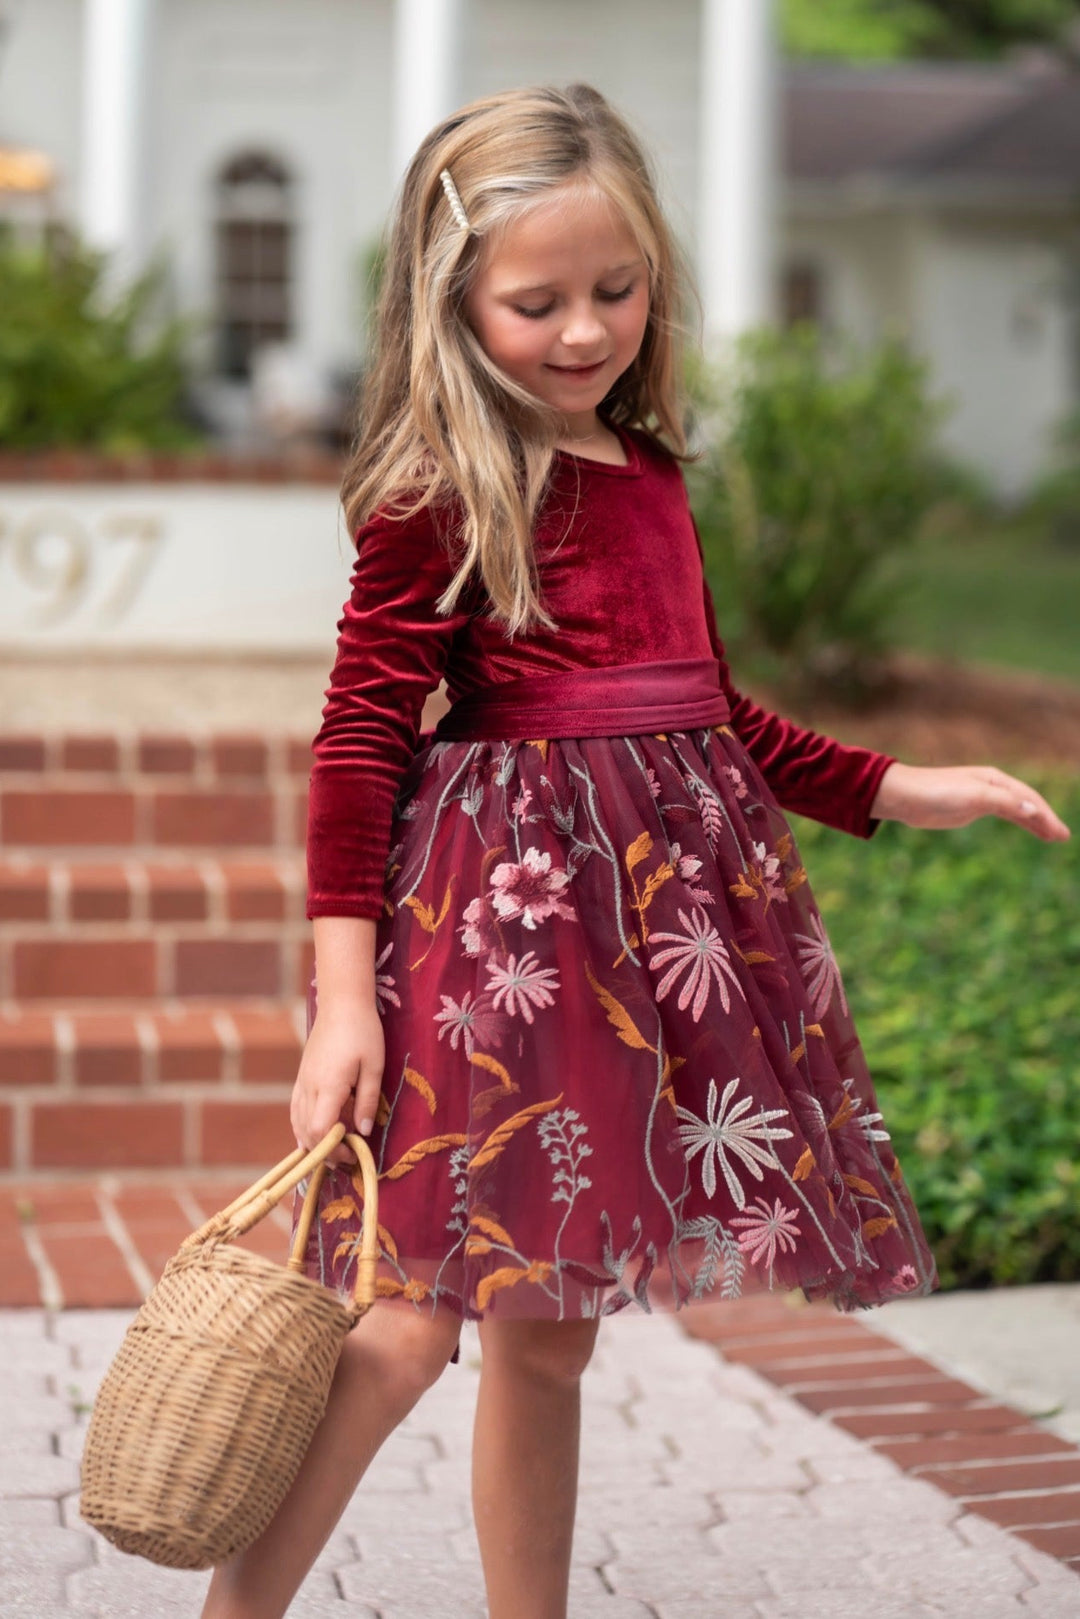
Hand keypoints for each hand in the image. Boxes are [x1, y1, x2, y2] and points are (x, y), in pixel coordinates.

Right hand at [290, 1000, 385, 1166]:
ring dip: (312, 1141)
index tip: (351, 1156)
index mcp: (329, 1086)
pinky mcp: (302, 1076)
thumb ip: (367, 1100)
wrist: (341, 1004)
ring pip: (297, 1121)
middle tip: (346, 1160)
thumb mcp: (373, 1066)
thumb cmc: (363, 1032)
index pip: (321, 1130)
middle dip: (325, 1151)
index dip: (333, 1149)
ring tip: (330, 1153)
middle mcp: (310, 1086)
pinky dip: (301, 1126)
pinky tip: (309, 1135)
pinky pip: (296, 1108)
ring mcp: (302, 1081)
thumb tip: (364, 1131)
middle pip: (308, 1130)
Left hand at [871, 762, 1070, 841]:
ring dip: (1035, 822)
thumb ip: (1003, 802)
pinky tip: (1026, 827)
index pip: (1029, 799)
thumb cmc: (936, 792)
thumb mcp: (972, 797)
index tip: (1061, 834)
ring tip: (1052, 837)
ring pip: (1016, 810)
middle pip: (1027, 803)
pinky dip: (1018, 821)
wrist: (904, 796)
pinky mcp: (970, 808)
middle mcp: (992, 785)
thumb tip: (1032, 808)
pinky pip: (1003, 814)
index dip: (1046, 816)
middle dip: (1046, 819)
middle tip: (1063, 837)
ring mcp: (982, 797)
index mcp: (995, 779)